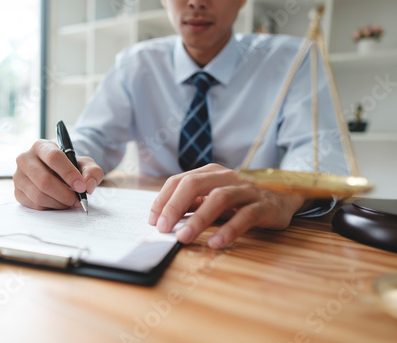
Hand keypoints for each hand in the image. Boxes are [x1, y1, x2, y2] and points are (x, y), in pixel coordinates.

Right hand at [14, 139, 103, 209]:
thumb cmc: (70, 167)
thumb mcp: (85, 164)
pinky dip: (51, 207)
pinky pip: (35, 204)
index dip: (69, 174)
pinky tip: (59, 202)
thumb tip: (88, 186)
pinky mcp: (17, 192)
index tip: (81, 187)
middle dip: (65, 194)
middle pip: (44, 180)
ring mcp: (19, 176)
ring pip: (39, 195)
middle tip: (78, 200)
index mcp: (41, 146)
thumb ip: (92, 172)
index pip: (54, 158)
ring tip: (71, 202)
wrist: (56, 173)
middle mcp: (25, 159)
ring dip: (59, 202)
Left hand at [148, 164, 305, 248]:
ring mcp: (246, 190)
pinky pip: (245, 216)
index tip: (153, 220)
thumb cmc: (241, 199)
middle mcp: (227, 177)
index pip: (179, 181)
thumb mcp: (213, 197)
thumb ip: (192, 204)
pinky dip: (228, 230)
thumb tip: (164, 218)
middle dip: (174, 206)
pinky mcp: (264, 206)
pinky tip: (215, 243)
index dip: (163, 199)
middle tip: (163, 228)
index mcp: (210, 173)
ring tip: (183, 237)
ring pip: (219, 198)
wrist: (283, 196)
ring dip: (198, 219)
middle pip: (195, 184)